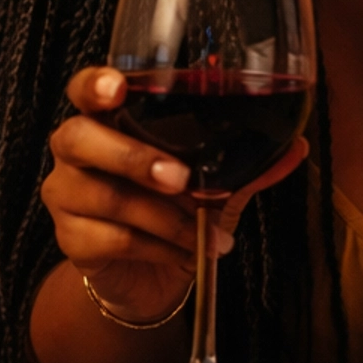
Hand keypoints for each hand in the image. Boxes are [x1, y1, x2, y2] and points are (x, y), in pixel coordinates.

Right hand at [44, 67, 308, 324]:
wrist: (150, 278)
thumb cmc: (174, 211)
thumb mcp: (214, 184)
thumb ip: (246, 163)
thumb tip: (296, 146)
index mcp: (108, 121)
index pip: (85, 89)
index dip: (95, 84)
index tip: (118, 88)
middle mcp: (77, 151)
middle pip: (78, 137)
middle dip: (132, 156)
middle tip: (180, 178)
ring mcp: (67, 195)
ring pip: (106, 196)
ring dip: (165, 216)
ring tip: (204, 232)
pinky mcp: (72, 240)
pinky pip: (114, 238)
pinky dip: (160, 248)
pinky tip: (187, 254)